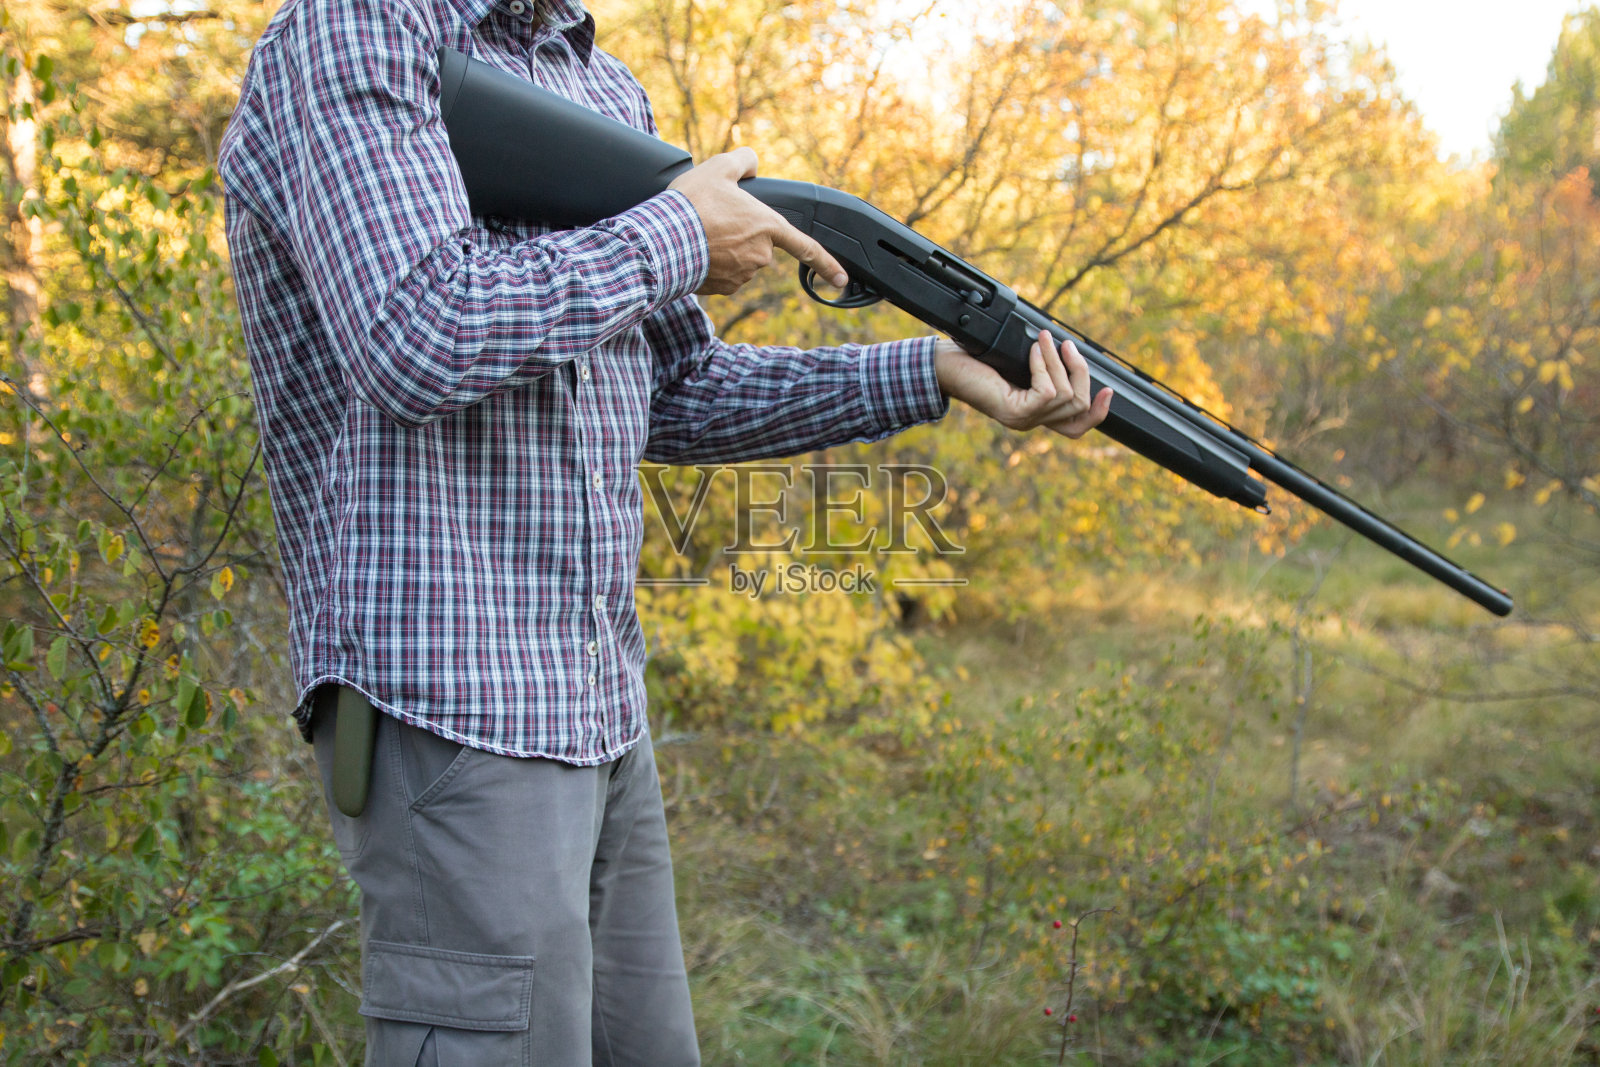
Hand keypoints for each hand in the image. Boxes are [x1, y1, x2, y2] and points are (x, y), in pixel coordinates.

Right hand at [668, 148, 848, 296]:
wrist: (664, 238)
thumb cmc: (693, 204)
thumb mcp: (720, 167)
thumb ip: (743, 160)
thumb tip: (751, 162)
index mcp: (768, 226)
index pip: (806, 247)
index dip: (826, 264)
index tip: (841, 279)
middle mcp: (760, 255)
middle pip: (758, 244)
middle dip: (741, 234)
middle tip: (715, 219)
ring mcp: (742, 274)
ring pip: (739, 259)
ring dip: (725, 249)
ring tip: (702, 233)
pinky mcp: (723, 288)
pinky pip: (723, 274)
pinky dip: (713, 264)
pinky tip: (696, 250)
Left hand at [934, 330, 1112, 438]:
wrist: (944, 365)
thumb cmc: (975, 360)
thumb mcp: (1018, 364)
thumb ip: (1043, 368)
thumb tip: (1068, 352)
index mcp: (1034, 414)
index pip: (1076, 428)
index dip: (1098, 412)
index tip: (1110, 391)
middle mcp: (1030, 422)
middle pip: (1079, 405)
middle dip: (1080, 371)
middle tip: (1066, 344)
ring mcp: (1022, 421)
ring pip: (1065, 395)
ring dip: (1058, 360)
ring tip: (1044, 339)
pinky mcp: (1013, 412)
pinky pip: (1047, 390)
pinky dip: (1044, 365)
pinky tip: (1032, 350)